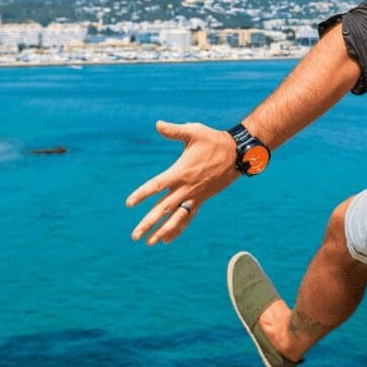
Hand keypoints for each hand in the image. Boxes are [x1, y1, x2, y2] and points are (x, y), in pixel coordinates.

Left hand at [125, 120, 237, 244]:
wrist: (237, 154)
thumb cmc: (213, 140)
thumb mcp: (194, 132)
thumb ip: (174, 130)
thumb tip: (157, 124)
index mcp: (180, 172)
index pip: (156, 186)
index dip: (142, 195)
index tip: (129, 204)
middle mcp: (186, 188)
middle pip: (163, 208)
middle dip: (148, 222)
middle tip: (134, 235)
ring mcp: (195, 196)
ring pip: (176, 218)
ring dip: (162, 231)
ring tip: (149, 243)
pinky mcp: (201, 199)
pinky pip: (187, 217)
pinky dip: (177, 229)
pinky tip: (167, 239)